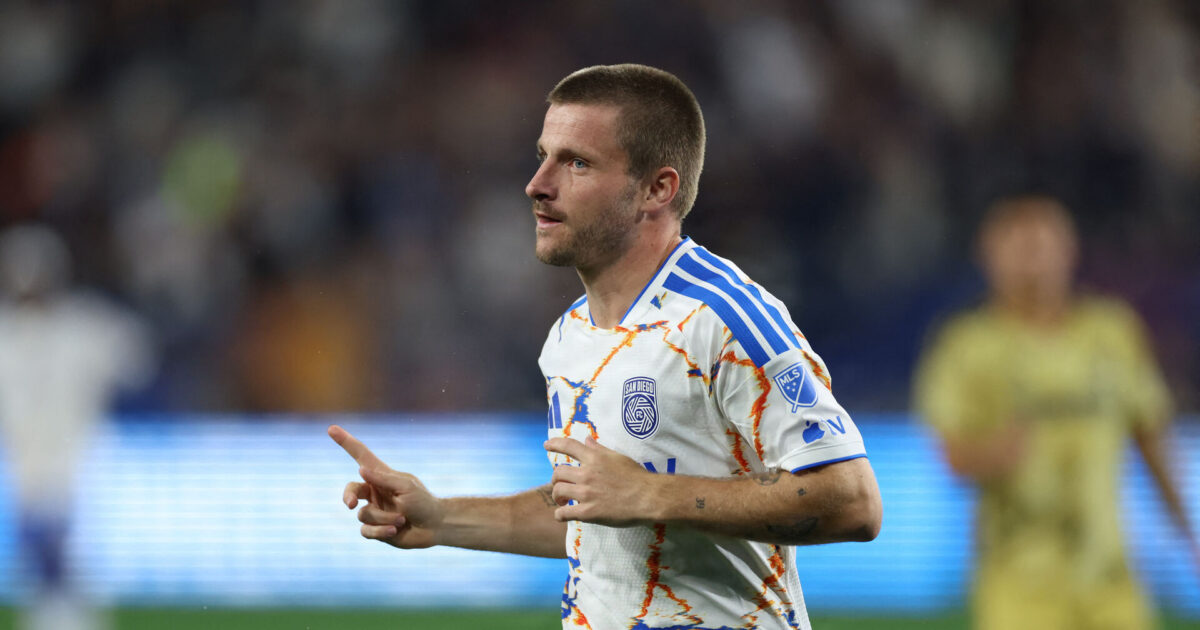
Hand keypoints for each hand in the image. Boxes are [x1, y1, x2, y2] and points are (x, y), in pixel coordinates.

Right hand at [328, 424, 442, 547]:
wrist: (434, 527)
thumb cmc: (424, 502)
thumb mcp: (406, 486)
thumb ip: (383, 479)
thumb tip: (361, 470)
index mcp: (381, 476)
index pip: (360, 456)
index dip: (346, 442)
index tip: (331, 428)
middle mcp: (374, 492)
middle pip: (350, 490)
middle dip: (348, 496)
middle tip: (351, 504)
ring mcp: (374, 510)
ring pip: (363, 515)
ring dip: (384, 517)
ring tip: (402, 519)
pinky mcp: (375, 529)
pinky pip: (366, 531)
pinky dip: (380, 531)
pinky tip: (395, 531)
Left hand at [544, 436, 656, 526]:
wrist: (649, 497)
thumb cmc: (637, 476)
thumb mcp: (618, 457)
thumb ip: (600, 449)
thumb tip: (587, 440)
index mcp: (595, 458)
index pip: (569, 446)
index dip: (555, 444)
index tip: (546, 446)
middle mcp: (587, 473)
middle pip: (558, 472)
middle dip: (555, 479)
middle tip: (559, 485)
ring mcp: (586, 493)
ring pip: (558, 491)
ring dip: (556, 496)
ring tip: (561, 501)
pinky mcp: (588, 512)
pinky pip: (564, 513)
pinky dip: (559, 514)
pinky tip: (562, 515)